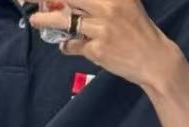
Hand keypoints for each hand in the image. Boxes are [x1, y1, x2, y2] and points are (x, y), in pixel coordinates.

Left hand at [28, 0, 177, 88]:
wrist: (153, 59)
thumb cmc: (138, 31)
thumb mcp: (125, 4)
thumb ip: (102, 2)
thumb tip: (72, 3)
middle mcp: (107, 7)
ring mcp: (101, 29)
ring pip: (67, 21)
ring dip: (47, 20)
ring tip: (35, 19)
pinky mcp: (98, 49)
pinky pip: (75, 45)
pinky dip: (68, 46)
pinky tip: (65, 46)